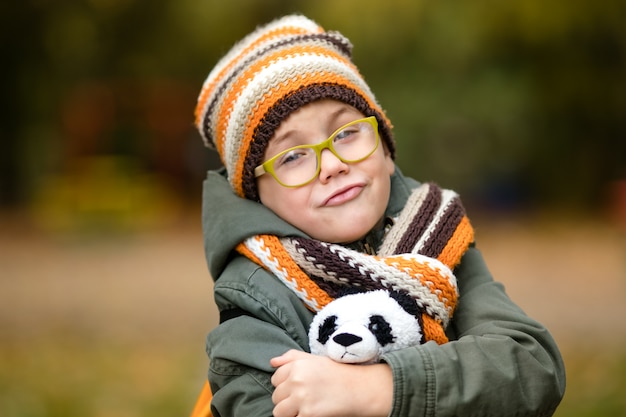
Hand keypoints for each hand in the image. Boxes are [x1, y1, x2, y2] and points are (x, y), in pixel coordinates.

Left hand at [270, 350, 392, 416]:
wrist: (360, 388)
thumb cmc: (337, 373)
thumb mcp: (315, 359)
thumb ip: (291, 358)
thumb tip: (272, 362)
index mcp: (297, 365)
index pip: (275, 379)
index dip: (285, 385)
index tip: (298, 388)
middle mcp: (297, 380)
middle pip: (276, 396)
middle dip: (287, 400)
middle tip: (304, 399)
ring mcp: (302, 398)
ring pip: (279, 412)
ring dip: (289, 413)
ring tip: (304, 409)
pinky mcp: (308, 414)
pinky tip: (310, 414)